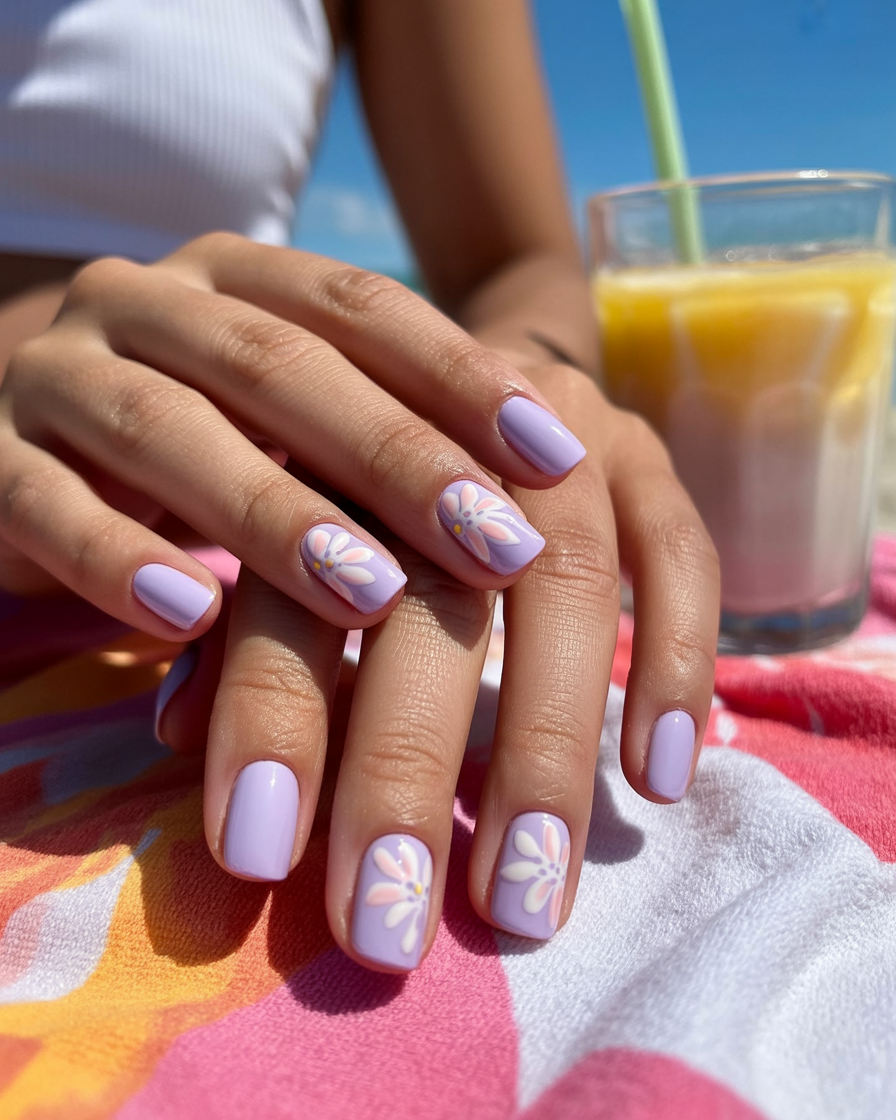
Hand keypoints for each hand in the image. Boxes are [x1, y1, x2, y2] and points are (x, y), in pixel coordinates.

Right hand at [0, 233, 585, 634]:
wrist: (20, 436)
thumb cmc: (189, 439)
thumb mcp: (280, 421)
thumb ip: (374, 441)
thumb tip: (535, 512)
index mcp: (233, 277)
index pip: (362, 309)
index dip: (461, 378)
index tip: (558, 456)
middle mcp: (144, 301)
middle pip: (280, 365)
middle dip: (395, 456)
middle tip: (494, 541)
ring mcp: (56, 374)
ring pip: (166, 430)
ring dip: (273, 513)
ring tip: (370, 590)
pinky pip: (45, 504)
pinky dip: (117, 559)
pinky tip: (191, 618)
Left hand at [158, 362, 719, 970]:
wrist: (471, 368)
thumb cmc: (361, 484)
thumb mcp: (287, 538)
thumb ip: (242, 627)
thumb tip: (175, 731)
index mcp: (325, 459)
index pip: (291, 591)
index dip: (271, 717)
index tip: (259, 859)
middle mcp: (441, 440)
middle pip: (428, 601)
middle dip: (403, 770)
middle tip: (387, 929)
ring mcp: (558, 438)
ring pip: (564, 583)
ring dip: (545, 748)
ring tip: (523, 899)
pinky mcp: (647, 454)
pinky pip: (680, 551)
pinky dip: (674, 659)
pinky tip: (661, 776)